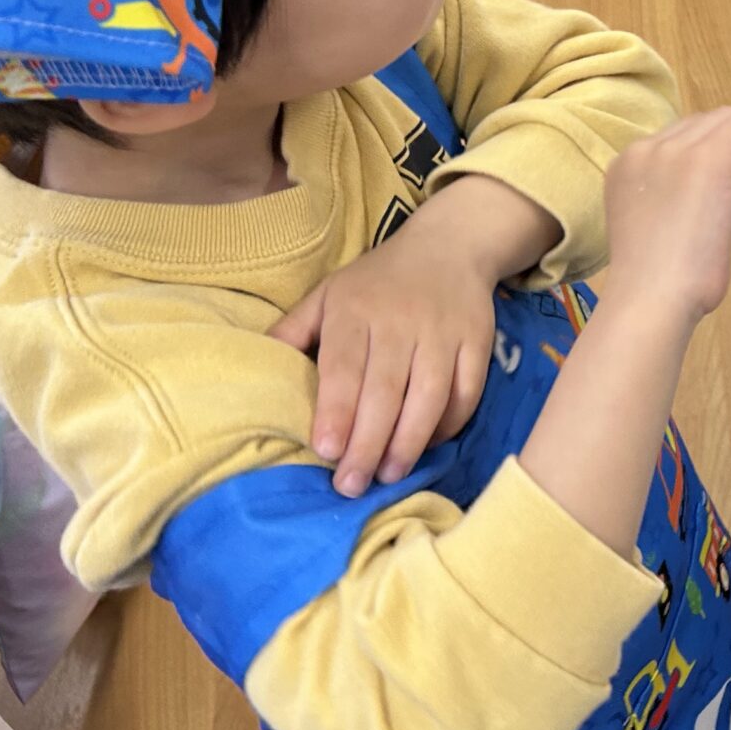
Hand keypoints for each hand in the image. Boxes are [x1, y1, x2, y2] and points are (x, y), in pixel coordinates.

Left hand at [273, 210, 500, 497]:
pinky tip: (428, 445)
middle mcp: (402, 321)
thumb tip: (252, 372)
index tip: (325, 449)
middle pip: (387, 390)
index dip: (336, 410)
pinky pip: (467, 391)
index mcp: (357, 310)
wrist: (449, 246)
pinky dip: (449, 423)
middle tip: (351, 484)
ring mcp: (444, 332)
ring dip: (409, 441)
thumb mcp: (329, 294)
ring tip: (389, 475)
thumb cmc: (377, 281)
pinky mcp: (478, 342)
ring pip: (430, 395)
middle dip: (368, 443)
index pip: (345, 366)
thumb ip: (293, 331)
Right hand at [601, 108, 730, 322]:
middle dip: (727, 154)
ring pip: (726, 120)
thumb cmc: (655, 282)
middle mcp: (646, 149)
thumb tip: (701, 189)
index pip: (680, 139)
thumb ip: (667, 195)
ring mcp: (674, 150)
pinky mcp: (708, 157)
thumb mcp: (652, 223)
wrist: (651, 298)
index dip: (706, 162)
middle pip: (704, 124)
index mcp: (627, 165)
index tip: (713, 202)